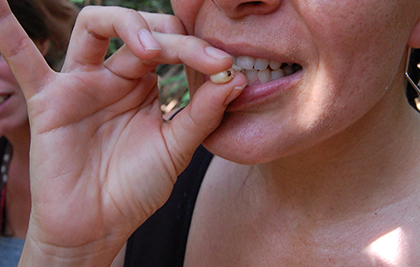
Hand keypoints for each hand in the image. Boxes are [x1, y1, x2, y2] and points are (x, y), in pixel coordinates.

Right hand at [0, 3, 245, 264]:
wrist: (100, 224)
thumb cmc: (136, 187)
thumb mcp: (177, 149)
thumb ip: (202, 114)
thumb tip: (235, 78)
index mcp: (146, 87)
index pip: (171, 48)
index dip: (198, 51)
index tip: (225, 65)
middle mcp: (114, 77)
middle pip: (140, 32)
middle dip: (173, 39)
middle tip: (203, 57)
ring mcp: (82, 85)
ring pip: (94, 27)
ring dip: (125, 24)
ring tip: (151, 49)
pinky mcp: (50, 101)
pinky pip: (26, 64)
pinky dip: (12, 37)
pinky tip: (0, 8)